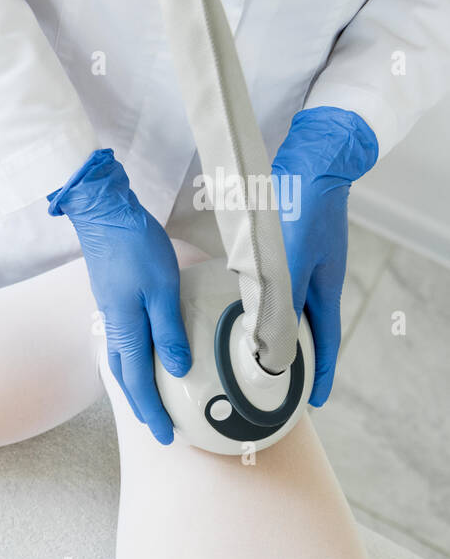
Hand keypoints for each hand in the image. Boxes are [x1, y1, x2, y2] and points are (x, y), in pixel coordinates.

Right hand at [49, 149, 190, 443]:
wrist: (103, 215)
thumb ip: (168, 330)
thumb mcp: (162, 288)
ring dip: (134, 387)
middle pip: (125, 378)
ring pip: (120, 362)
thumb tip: (177, 369)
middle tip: (158, 429)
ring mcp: (110, 314)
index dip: (152, 411)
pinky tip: (140, 358)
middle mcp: (114, 327)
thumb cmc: (135, 247)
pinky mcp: (112, 300)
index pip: (138, 382)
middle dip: (142, 406)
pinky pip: (121, 344)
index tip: (166, 436)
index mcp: (126, 329)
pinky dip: (130, 363)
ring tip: (148, 402)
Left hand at [271, 107, 378, 406]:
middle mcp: (314, 278)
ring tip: (244, 347)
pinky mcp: (283, 243)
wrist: (312, 156)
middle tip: (269, 381)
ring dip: (267, 326)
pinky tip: (234, 300)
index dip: (319, 373)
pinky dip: (256, 297)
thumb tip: (268, 350)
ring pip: (283, 306)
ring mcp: (300, 260)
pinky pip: (270, 282)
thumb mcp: (287, 263)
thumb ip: (277, 305)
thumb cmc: (303, 208)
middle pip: (301, 327)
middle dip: (288, 356)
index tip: (313, 402)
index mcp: (323, 289)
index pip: (323, 343)